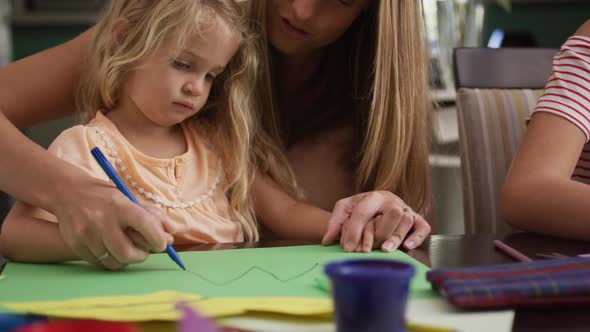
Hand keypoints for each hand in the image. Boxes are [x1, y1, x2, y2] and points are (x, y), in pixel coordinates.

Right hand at [53, 176, 171, 269]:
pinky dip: (110, 261)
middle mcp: (102, 220)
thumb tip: (171, 234)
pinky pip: (99, 263)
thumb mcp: (128, 198)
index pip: (146, 225)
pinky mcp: (75, 244)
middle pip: (128, 253)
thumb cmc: (105, 196)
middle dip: (141, 256)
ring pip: (114, 261)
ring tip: (128, 251)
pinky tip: (112, 251)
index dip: (158, 239)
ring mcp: (86, 234)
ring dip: (126, 260)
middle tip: (144, 252)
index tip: (162, 244)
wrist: (68, 192)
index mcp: (119, 205)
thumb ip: (152, 215)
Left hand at [321, 191, 430, 251]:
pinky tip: (407, 247)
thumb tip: (327, 240)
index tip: (347, 248)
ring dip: (396, 236)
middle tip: (368, 249)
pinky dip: (417, 237)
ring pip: (407, 220)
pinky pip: (423, 227)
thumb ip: (335, 223)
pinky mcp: (417, 220)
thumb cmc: (361, 208)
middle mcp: (391, 201)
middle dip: (379, 233)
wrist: (375, 203)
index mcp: (372, 196)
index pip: (364, 211)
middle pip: (392, 213)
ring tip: (386, 250)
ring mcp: (406, 209)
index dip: (354, 230)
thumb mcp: (345, 209)